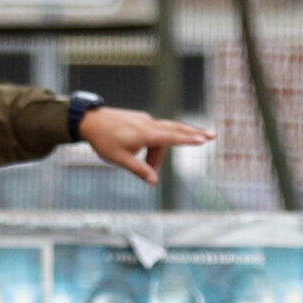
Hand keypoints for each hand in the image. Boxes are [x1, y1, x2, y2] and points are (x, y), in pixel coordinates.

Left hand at [78, 107, 213, 186]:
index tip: (203, 139)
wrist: (89, 120)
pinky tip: (141, 154)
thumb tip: (154, 182)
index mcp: (145, 133)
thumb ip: (139, 170)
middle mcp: (148, 124)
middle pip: (176, 129)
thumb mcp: (120, 159)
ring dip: (161, 153)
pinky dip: (154, 147)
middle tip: (212, 136)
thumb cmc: (103, 141)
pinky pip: (153, 133)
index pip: (171, 137)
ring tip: (150, 169)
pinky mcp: (141, 120)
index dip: (188, 139)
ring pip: (162, 136)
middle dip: (194, 133)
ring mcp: (145, 120)